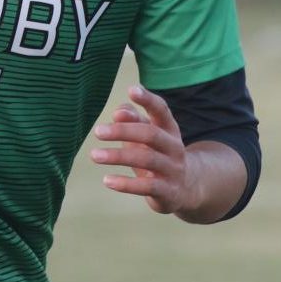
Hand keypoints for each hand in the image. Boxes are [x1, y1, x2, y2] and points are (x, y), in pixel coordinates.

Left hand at [90, 84, 199, 215]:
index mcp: (169, 128)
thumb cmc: (158, 154)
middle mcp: (174, 147)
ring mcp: (173, 170)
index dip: (148, 99)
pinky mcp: (168, 192)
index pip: (161, 110)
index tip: (131, 89)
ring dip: (118, 156)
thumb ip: (132, 119)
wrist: (187, 188)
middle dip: (123, 131)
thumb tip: (118, 112)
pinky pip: (147, 187)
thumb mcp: (147, 134)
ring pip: (146, 159)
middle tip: (98, 131)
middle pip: (150, 134)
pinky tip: (107, 180)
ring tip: (94, 155)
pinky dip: (126, 184)